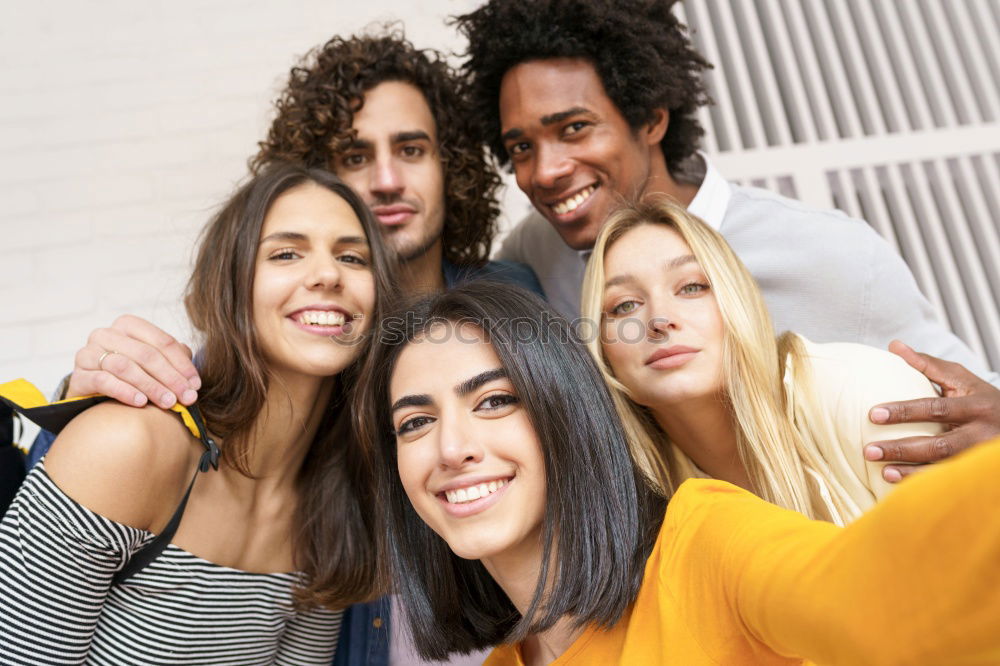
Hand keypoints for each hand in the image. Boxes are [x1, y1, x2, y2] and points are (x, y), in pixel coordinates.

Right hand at [67, 315, 199, 408]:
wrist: (93, 394)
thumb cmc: (129, 375)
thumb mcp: (152, 364)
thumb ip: (172, 359)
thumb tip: (192, 368)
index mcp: (128, 325)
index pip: (162, 341)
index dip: (182, 364)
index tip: (196, 384)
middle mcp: (106, 334)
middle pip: (145, 354)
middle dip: (170, 377)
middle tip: (186, 397)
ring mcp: (88, 354)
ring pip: (125, 366)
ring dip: (151, 386)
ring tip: (169, 402)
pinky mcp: (78, 376)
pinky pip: (103, 381)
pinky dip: (125, 391)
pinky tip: (140, 403)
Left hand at [864, 340, 999, 481]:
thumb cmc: (982, 399)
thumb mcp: (962, 380)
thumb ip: (928, 365)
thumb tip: (894, 346)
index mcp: (976, 406)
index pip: (936, 408)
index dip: (904, 412)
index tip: (873, 415)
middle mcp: (981, 434)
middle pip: (940, 445)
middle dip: (903, 448)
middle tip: (869, 450)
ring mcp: (980, 458)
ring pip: (946, 469)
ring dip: (913, 473)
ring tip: (883, 472)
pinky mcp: (978, 474)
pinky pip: (950, 483)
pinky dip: (926, 486)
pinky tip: (902, 488)